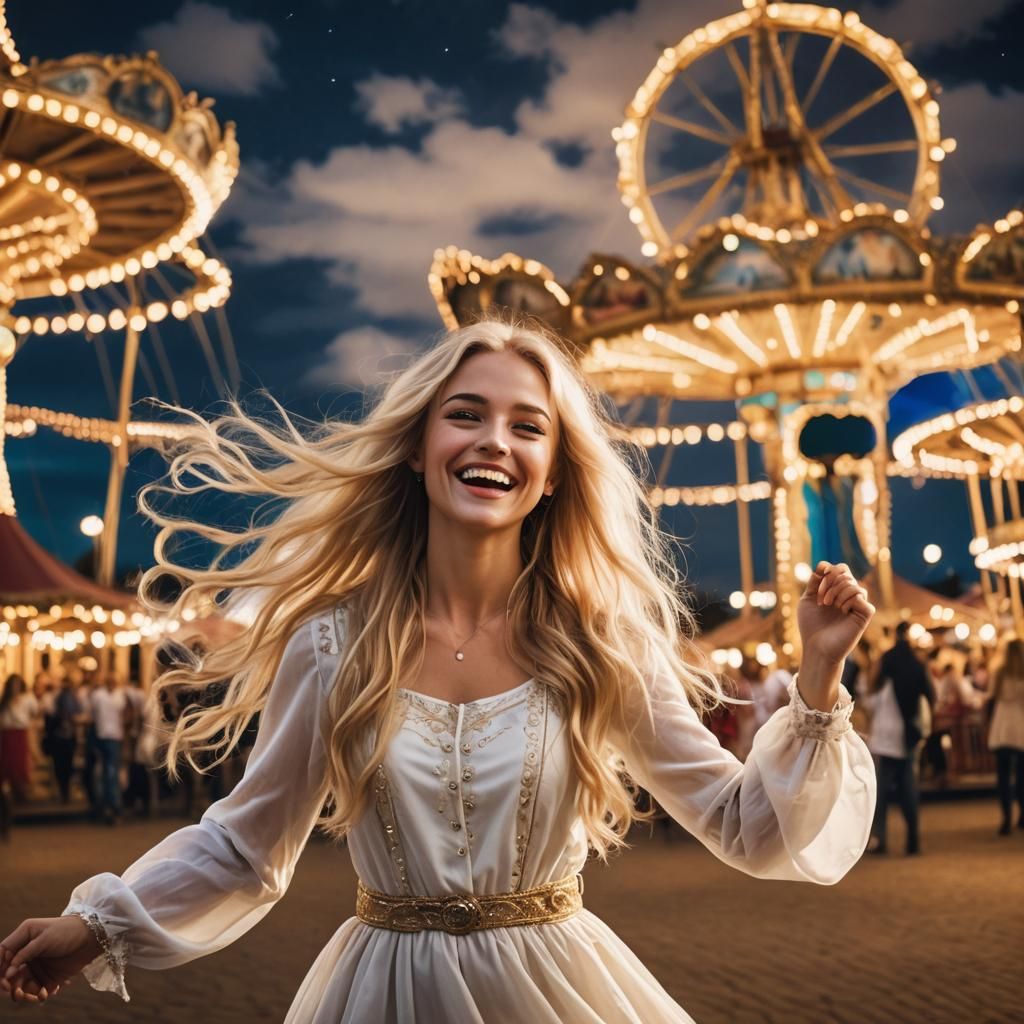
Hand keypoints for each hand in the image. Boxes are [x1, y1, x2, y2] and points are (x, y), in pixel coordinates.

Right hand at [0, 915, 100, 1003]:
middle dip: (8, 984)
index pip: (3, 953)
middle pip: (7, 973)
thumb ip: (24, 953)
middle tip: (15, 990)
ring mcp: (36, 967)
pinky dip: (36, 996)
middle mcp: (26, 954)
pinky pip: (35, 992)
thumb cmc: (68, 931)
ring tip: (28, 996)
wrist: (93, 937)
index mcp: (23, 938)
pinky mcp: (47, 978)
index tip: (3, 978)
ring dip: (20, 994)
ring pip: (19, 986)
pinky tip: (45, 994)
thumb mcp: (44, 938)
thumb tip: (7, 973)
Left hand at [796, 562, 874, 710]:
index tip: (816, 588)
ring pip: (853, 583)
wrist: (817, 647)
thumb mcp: (807, 600)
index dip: (826, 572)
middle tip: (821, 600)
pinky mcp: (865, 614)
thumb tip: (823, 565)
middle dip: (829, 582)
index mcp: (835, 590)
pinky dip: (849, 600)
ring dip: (837, 591)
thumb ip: (814, 582)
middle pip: (845, 571)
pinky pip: (861, 596)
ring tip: (829, 605)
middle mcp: (848, 595)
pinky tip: (842, 610)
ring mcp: (857, 604)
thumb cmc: (811, 626)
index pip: (838, 568)